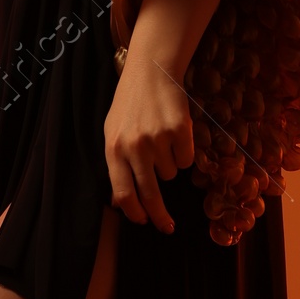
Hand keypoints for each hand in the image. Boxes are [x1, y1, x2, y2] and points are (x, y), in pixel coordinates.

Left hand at [105, 51, 194, 232]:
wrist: (150, 71)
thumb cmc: (130, 105)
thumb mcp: (113, 133)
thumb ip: (116, 166)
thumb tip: (120, 202)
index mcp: (114, 149)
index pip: (123, 193)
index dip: (135, 213)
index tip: (143, 223)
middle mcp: (135, 147)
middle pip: (150, 194)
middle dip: (160, 215)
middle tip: (167, 227)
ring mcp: (158, 140)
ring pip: (171, 174)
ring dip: (169, 164)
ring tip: (161, 139)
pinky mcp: (180, 131)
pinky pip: (186, 160)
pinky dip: (183, 152)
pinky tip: (174, 133)